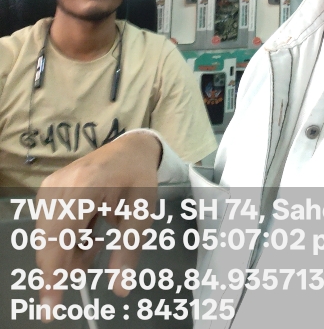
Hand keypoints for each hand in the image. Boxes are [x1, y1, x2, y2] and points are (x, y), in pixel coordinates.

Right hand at [36, 132, 160, 315]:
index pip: (60, 235)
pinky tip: (88, 230)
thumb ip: (129, 249)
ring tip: (98, 239)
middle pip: (49, 242)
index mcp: (86, 185)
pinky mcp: (48, 190)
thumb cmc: (138, 178)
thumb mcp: (143, 212)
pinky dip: (66, 240)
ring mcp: (51, 186)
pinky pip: (49, 229)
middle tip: (97, 251)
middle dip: (68, 262)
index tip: (51, 307)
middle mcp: (61, 185)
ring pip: (48, 239)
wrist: (130, 149)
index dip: (54, 273)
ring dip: (69, 251)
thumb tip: (120, 288)